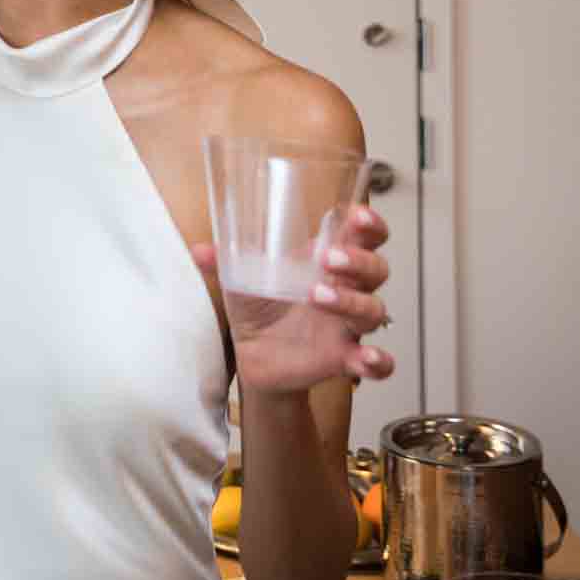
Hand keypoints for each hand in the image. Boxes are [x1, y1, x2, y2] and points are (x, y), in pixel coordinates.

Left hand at [193, 206, 395, 395]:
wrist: (253, 355)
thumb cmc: (258, 306)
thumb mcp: (240, 279)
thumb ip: (223, 262)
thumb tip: (199, 250)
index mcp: (327, 261)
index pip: (364, 235)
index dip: (370, 224)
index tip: (358, 216)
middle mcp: (346, 289)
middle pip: (376, 269)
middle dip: (359, 260)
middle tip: (328, 258)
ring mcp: (348, 324)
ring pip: (374, 309)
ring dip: (352, 302)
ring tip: (317, 297)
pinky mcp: (345, 357)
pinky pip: (380, 363)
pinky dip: (379, 361)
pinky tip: (365, 358)